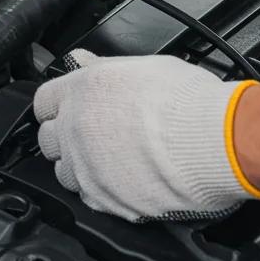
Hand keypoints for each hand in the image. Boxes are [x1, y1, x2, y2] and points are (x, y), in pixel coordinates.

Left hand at [34, 51, 259, 220]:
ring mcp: (87, 166)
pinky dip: (100, 194)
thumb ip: (103, 68)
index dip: (57, 106)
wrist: (215, 142)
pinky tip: (121, 184)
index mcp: (80, 92)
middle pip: (48, 139)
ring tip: (107, 163)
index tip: (65, 111)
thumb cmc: (188, 101)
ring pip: (64, 172)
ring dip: (79, 167)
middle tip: (88, 138)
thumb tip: (85, 61)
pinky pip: (89, 199)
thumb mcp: (142, 67)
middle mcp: (75, 129)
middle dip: (63, 138)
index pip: (43, 101)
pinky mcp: (106, 198)